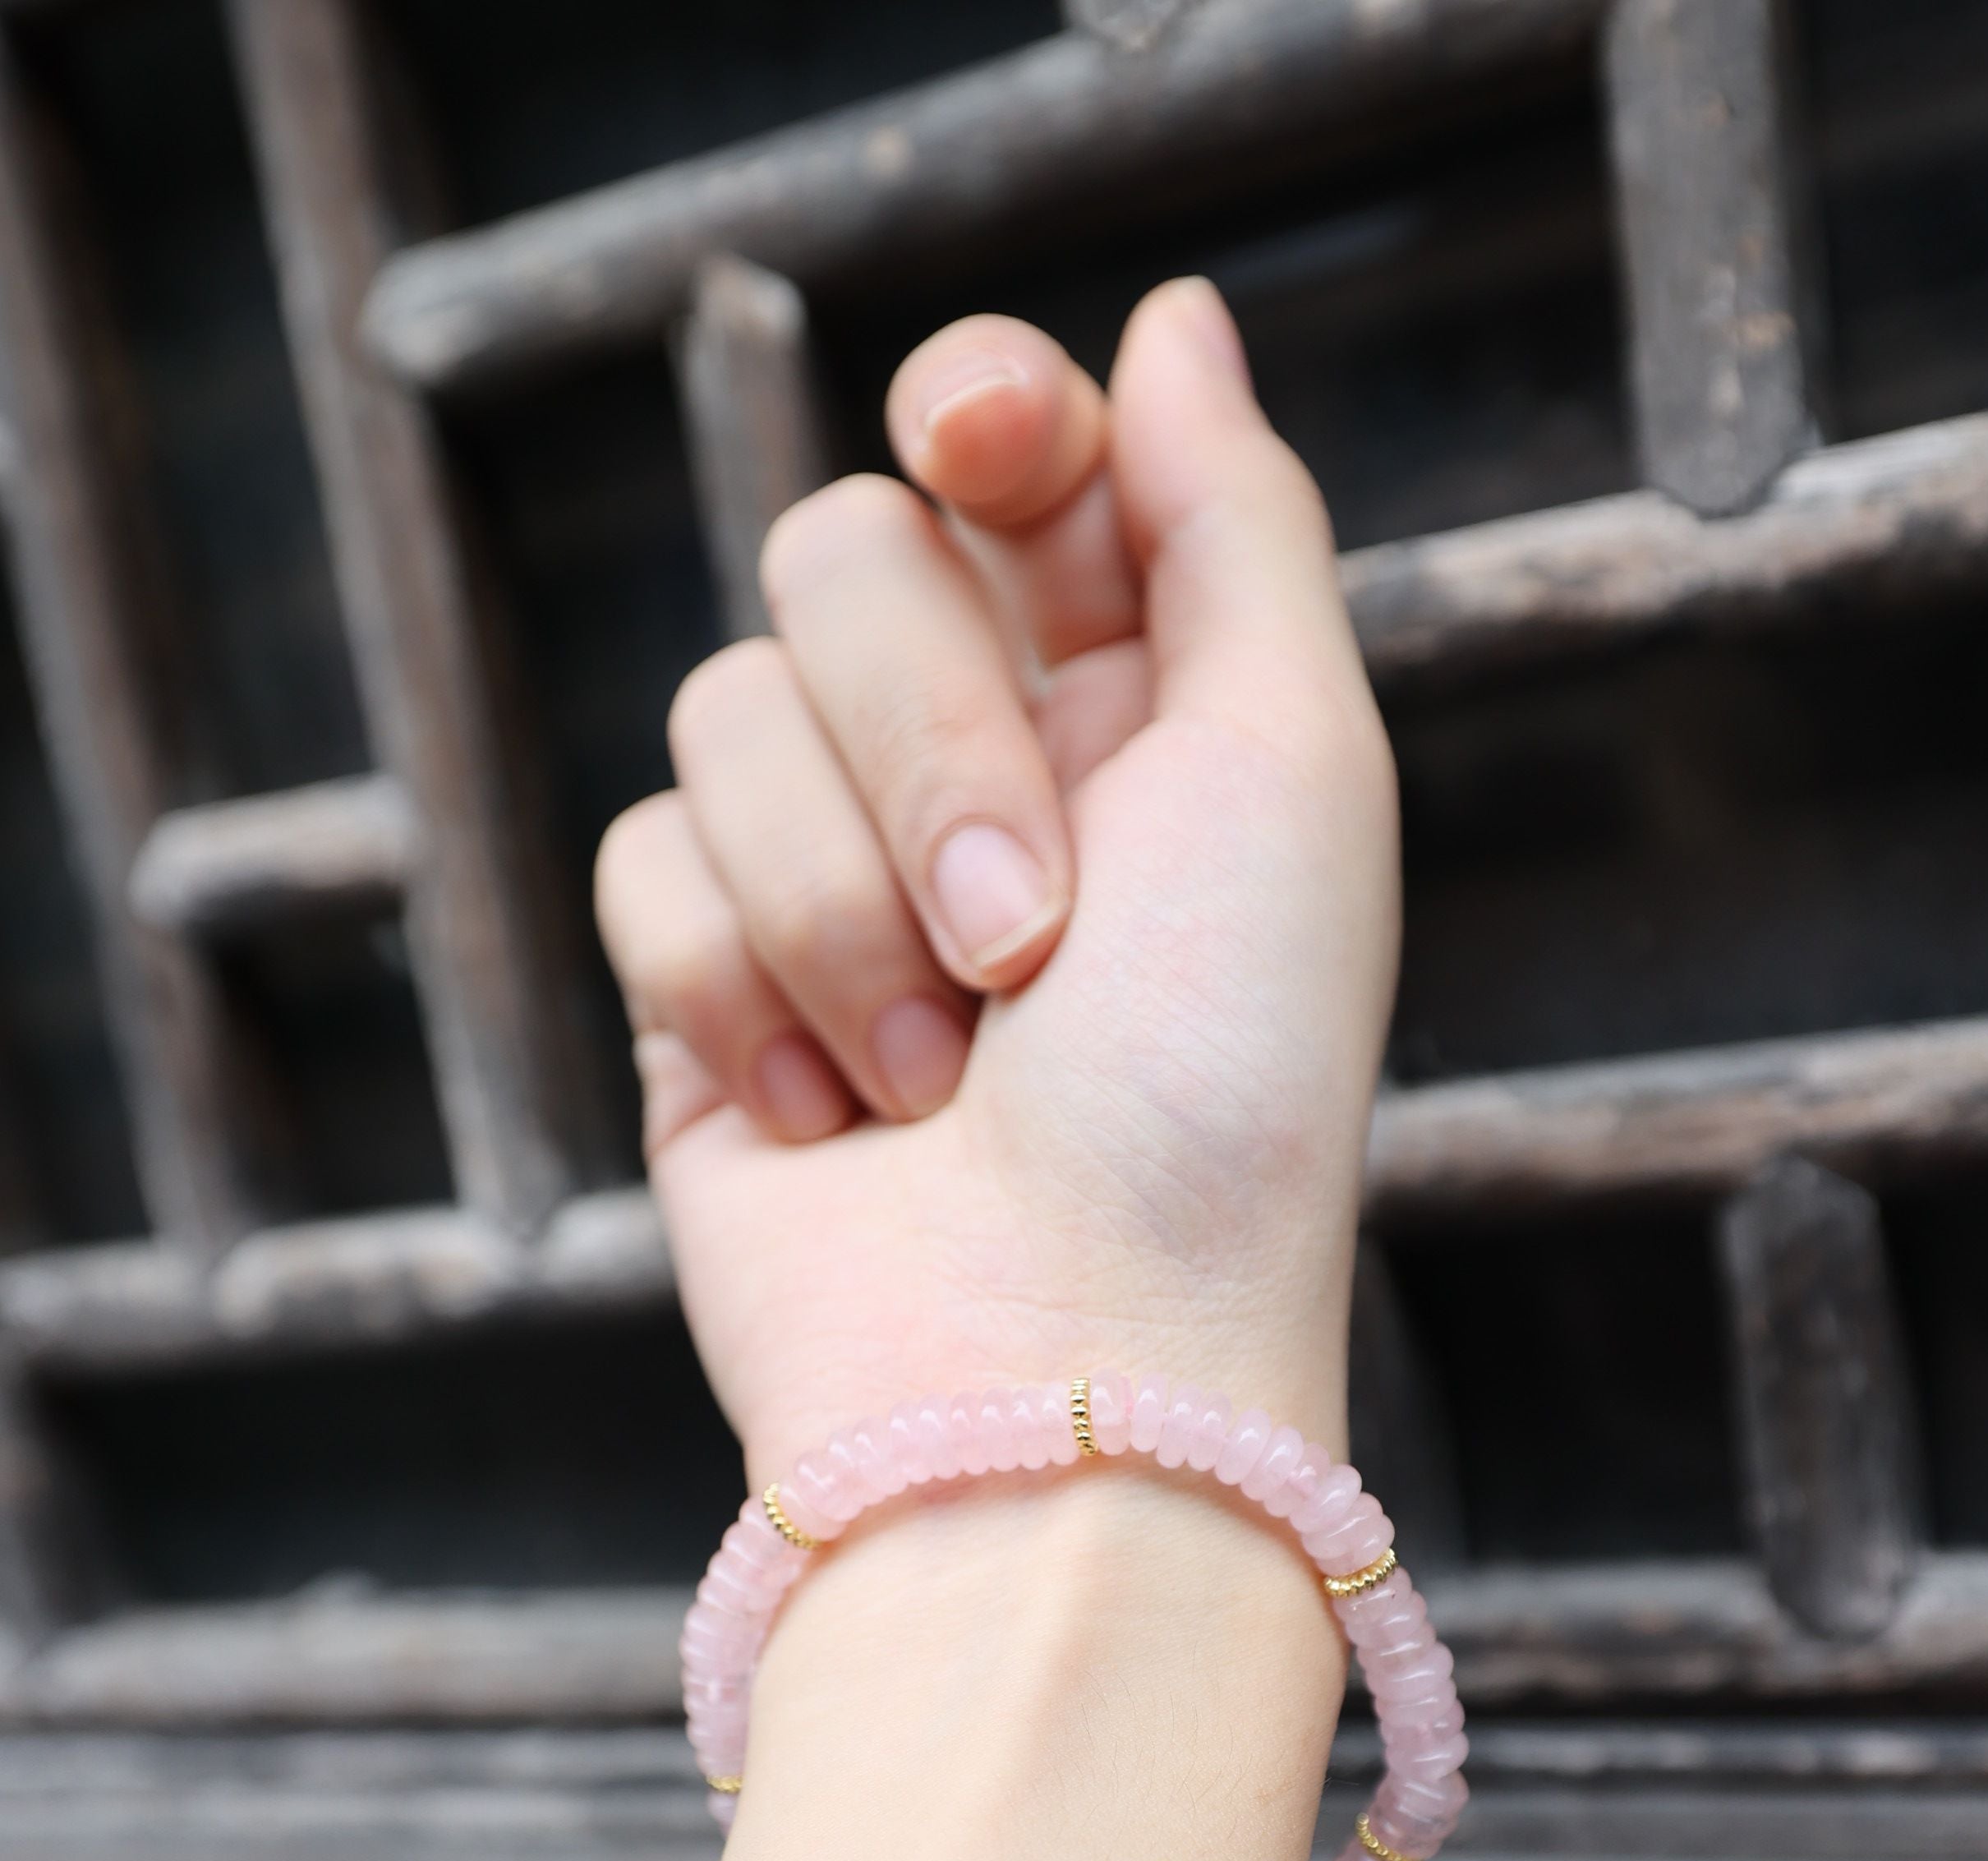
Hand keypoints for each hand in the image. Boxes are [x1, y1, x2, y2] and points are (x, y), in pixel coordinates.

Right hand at [595, 277, 1397, 1488]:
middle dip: (932, 753)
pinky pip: (642, 860)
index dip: (983, 416)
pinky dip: (743, 994)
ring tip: (947, 1075)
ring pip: (723, 708)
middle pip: (842, 558)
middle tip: (1030, 946)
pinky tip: (843, 1125)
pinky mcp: (700, 989)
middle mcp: (973, 767)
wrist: (1061, 1361)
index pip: (1005, 450)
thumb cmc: (1218, 1092)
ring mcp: (826, 877)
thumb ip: (1231, 522)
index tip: (990, 451)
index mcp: (1135, 697)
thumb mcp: (1293, 772)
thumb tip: (1168, 319)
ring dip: (846, 906)